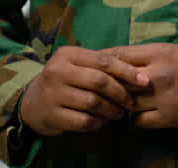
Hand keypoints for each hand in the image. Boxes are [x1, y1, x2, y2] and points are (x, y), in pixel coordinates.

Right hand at [20, 46, 149, 135]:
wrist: (32, 102)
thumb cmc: (64, 81)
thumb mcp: (76, 65)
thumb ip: (101, 65)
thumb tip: (138, 74)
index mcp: (67, 55)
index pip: (103, 61)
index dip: (127, 71)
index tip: (144, 81)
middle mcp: (58, 71)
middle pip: (99, 81)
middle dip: (121, 93)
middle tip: (131, 103)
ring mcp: (53, 94)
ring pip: (94, 103)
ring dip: (112, 110)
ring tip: (119, 113)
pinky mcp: (53, 115)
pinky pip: (85, 121)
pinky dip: (99, 123)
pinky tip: (103, 121)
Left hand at [102, 43, 177, 129]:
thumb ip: (154, 56)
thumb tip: (132, 60)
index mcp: (159, 52)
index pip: (118, 55)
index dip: (103, 62)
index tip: (95, 66)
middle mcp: (157, 73)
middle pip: (117, 79)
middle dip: (108, 85)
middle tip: (101, 90)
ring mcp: (162, 96)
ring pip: (126, 103)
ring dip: (122, 105)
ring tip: (120, 106)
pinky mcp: (170, 116)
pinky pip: (140, 122)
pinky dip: (137, 121)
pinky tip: (140, 117)